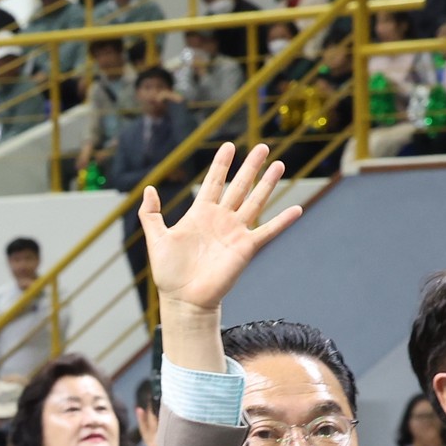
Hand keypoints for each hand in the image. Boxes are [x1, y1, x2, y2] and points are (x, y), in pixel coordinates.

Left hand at [140, 142, 303, 316]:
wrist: (183, 300)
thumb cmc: (169, 273)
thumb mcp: (156, 239)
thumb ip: (151, 214)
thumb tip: (149, 189)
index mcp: (200, 214)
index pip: (214, 182)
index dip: (221, 165)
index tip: (229, 146)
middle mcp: (221, 219)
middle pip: (239, 186)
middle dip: (250, 166)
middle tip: (262, 146)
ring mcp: (235, 232)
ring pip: (255, 201)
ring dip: (267, 184)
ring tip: (278, 164)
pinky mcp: (246, 248)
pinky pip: (268, 231)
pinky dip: (282, 221)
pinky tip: (297, 209)